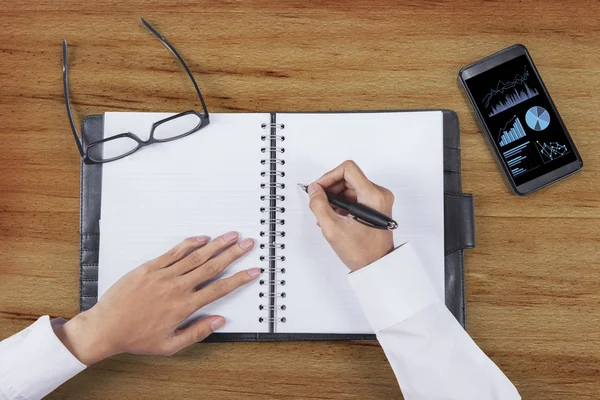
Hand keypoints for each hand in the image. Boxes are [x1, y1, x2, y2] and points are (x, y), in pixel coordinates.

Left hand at [54, 231, 258, 364]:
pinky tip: (201, 238)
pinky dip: (189, 244)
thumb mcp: (170, 345)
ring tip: (231, 236)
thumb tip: (219, 321)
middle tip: (248, 244)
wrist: (106, 327)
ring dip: (216, 245)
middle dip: (233, 254)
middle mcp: (177, 288)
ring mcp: (163, 275)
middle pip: (212, 266)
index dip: (239, 278)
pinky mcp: (150, 268)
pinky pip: (174, 252)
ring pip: (196, 256)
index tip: (252, 271)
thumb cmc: (136, 337)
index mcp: (184, 307)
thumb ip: (197, 332)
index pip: (219, 289)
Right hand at [308, 160, 394, 271]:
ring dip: (335, 198)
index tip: (319, 189)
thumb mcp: (333, 228)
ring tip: (327, 215)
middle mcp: (379, 194)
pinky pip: (355, 196)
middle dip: (331, 189)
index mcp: (373, 196)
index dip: (329, 176)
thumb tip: (314, 190)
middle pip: (348, 177)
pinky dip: (342, 203)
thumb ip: (319, 205)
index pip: (347, 169)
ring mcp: (379, 200)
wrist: (377, 267)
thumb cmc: (362, 252)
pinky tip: (335, 217)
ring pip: (350, 187)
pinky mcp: (376, 207)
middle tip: (320, 203)